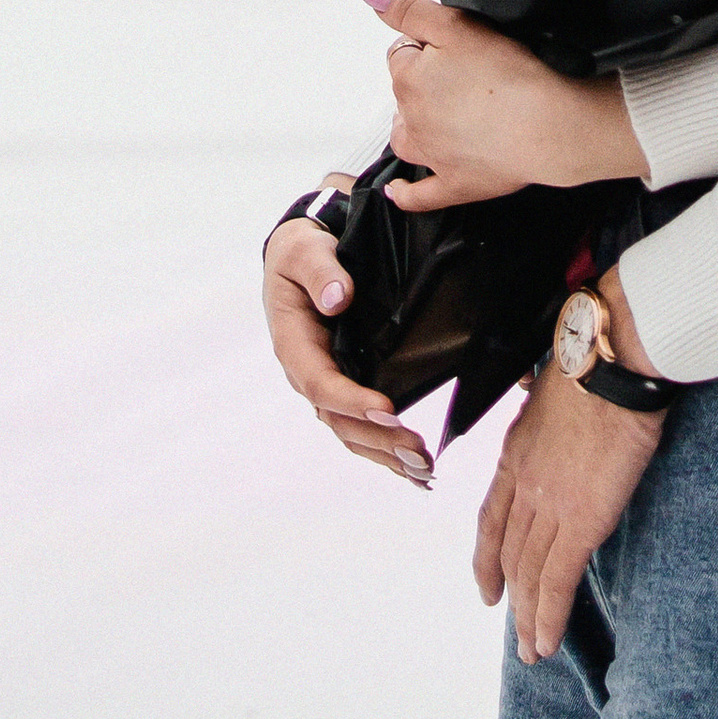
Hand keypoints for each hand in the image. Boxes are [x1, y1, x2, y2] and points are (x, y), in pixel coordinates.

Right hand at [262, 189, 431, 484]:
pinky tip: (415, 467)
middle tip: (418, 451)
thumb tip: (336, 298)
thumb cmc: (302, 250)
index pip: (319, 382)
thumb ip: (320, 270)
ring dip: (385, 452)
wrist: (305, 252)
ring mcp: (327, 381)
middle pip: (338, 418)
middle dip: (377, 438)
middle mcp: (308, 371)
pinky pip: (361, 424)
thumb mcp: (303, 250)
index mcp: (293, 344)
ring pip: (351, 430)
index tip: (388, 409)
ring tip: (424, 469)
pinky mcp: (346, 382)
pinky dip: (385, 448)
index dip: (350, 399)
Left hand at [364, 0, 644, 209]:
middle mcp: (411, 122)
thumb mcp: (457, 25)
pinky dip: (406, 193)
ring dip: (412, 128)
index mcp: (410, 80)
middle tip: (464, 76)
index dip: (426, 46)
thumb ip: (411, 10)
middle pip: (404, 95)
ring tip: (438, 118)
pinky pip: (420, 195)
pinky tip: (398, 191)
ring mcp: (432, 158)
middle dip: (424, 84)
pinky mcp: (455, 185)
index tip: (454, 47)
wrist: (547, 126)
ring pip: (406, 139)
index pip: (402, 53)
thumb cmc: (509, 74)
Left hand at [472, 275, 667, 660]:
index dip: (487, 558)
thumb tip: (555, 412)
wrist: (611, 360)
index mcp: (516, 454)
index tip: (487, 587)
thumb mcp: (550, 387)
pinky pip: (558, 580)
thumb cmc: (595, 361)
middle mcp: (524, 485)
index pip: (492, 519)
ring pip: (531, 575)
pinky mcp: (580, 521)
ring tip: (534, 651)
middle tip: (517, 632)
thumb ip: (547, 414)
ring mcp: (549, 505)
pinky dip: (549, 616)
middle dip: (512, 597)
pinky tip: (546, 640)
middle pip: (511, 553)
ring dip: (530, 618)